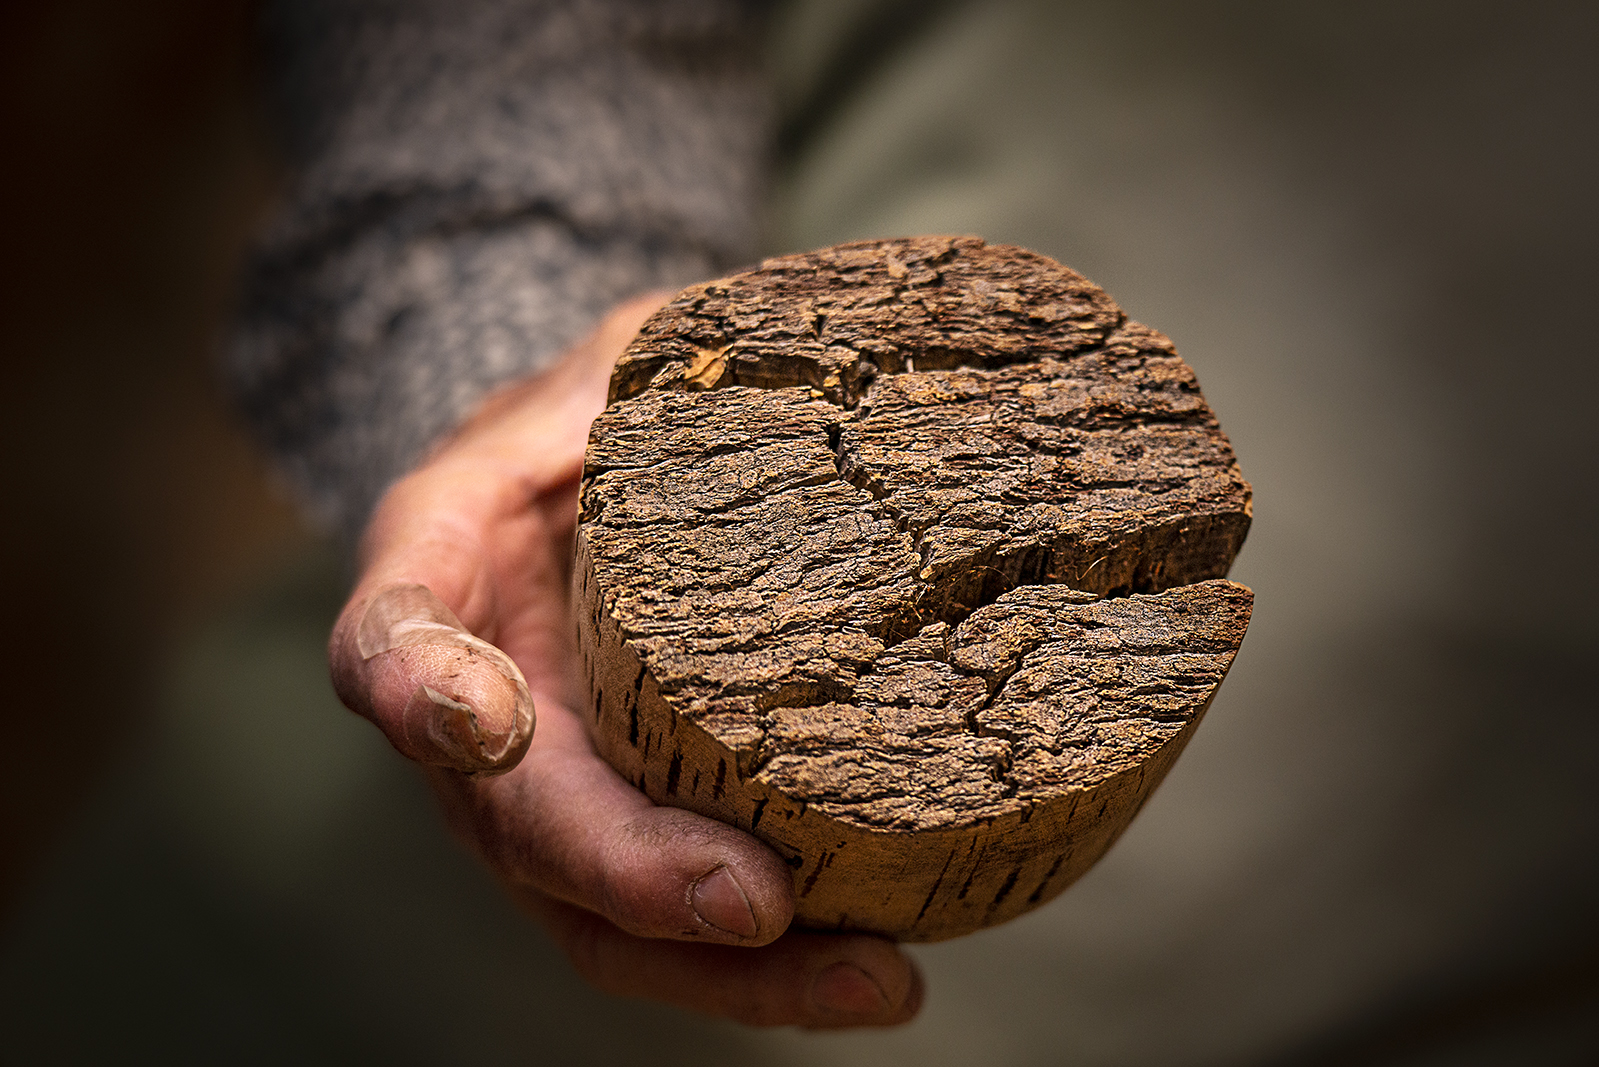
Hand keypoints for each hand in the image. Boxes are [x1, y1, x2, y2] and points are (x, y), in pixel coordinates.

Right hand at [328, 293, 923, 1026]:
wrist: (592, 483)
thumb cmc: (607, 411)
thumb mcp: (627, 352)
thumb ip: (675, 359)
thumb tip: (818, 353)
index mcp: (444, 567)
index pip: (393, 636)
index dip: (422, 687)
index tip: (482, 723)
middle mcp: (481, 707)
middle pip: (518, 826)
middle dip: (630, 875)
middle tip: (755, 905)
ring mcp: (552, 787)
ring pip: (602, 916)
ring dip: (726, 969)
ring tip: (871, 981)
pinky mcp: (634, 826)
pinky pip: (681, 913)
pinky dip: (767, 964)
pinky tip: (880, 968)